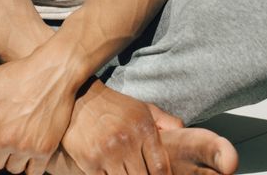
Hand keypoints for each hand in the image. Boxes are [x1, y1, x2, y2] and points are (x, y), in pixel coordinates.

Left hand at [0, 46, 80, 173]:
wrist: (53, 72)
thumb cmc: (17, 75)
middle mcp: (4, 140)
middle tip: (6, 139)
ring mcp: (25, 146)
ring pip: (13, 169)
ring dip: (14, 159)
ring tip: (19, 144)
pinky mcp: (45, 149)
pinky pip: (34, 172)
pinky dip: (32, 165)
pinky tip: (32, 151)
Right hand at [61, 83, 176, 174]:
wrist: (81, 99)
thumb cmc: (117, 107)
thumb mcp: (145, 109)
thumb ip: (167, 123)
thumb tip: (185, 135)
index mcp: (144, 129)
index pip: (160, 168)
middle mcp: (127, 142)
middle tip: (142, 174)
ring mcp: (107, 153)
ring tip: (129, 173)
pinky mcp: (89, 161)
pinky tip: (113, 173)